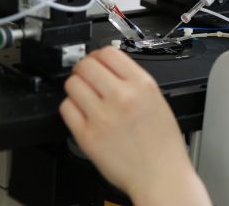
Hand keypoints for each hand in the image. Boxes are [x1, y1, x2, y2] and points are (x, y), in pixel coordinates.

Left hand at [59, 47, 211, 205]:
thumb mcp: (157, 99)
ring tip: (85, 97)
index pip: (108, 52)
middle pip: (86, 65)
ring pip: (73, 84)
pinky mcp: (87, 136)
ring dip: (76, 88)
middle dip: (83, 69)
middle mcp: (122, 96)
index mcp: (142, 85)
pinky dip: (71, 108)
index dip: (98, 55)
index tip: (96, 62)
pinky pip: (66, 108)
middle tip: (87, 78)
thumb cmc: (162, 144)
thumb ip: (132, 80)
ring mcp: (102, 116)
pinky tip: (82, 113)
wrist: (160, 175)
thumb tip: (108, 67)